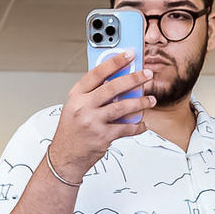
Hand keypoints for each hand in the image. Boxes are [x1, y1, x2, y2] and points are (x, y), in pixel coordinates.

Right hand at [48, 55, 155, 181]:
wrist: (64, 158)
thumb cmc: (71, 132)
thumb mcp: (75, 107)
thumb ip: (93, 94)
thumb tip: (118, 81)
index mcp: (76, 96)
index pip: (97, 73)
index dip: (115, 62)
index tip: (129, 55)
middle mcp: (83, 107)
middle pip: (113, 87)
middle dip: (134, 78)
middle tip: (147, 74)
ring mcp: (92, 122)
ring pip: (122, 107)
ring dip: (140, 102)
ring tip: (150, 100)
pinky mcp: (102, 137)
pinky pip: (125, 128)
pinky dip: (137, 126)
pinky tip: (142, 124)